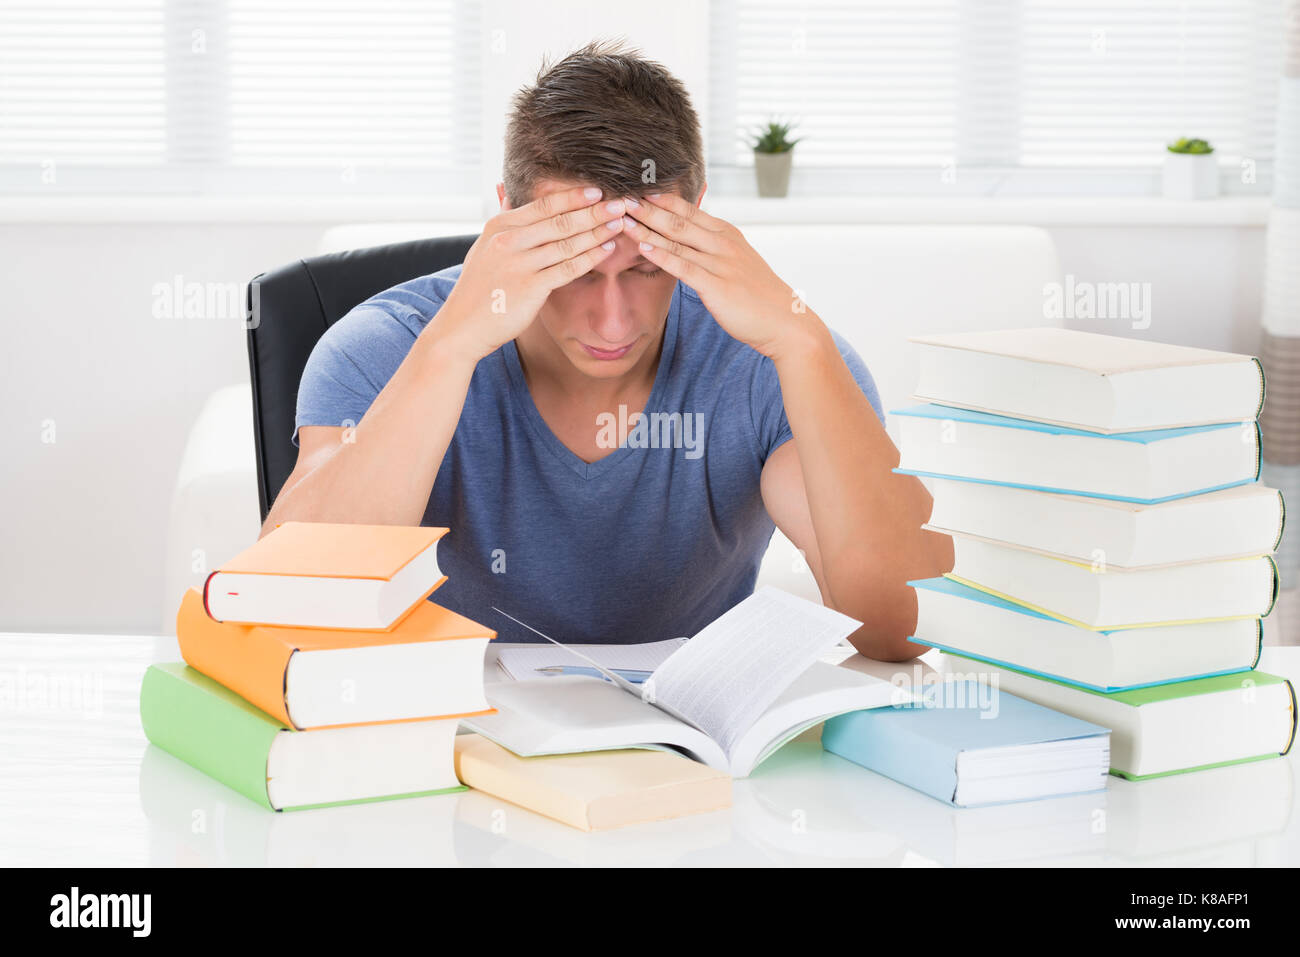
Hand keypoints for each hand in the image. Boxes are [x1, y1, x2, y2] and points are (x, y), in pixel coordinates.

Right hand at [431, 186, 628, 361]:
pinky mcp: (531, 288)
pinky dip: (590, 257)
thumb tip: (505, 191)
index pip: (543, 205)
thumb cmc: (478, 288)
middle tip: (620, 202)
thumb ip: (501, 220)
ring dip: (597, 232)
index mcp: (499, 226)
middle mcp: (508, 241)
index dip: (573, 197)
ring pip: (568, 243)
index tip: (597, 189)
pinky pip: (568, 268)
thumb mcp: (483, 247)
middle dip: (593, 211)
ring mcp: (519, 264)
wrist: (462, 326)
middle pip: (560, 221)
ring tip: (619, 223)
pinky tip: (606, 249)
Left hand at [621, 193, 818, 358]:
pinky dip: (661, 254)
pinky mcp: (716, 285)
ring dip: (646, 227)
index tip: (635, 188)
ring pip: (676, 239)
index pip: (688, 210)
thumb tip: (691, 239)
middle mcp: (722, 242)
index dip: (661, 199)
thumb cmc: (758, 295)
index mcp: (727, 233)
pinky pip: (683, 266)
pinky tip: (642, 246)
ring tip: (621, 216)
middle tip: (619, 195)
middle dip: (646, 207)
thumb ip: (714, 247)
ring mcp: (720, 262)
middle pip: (678, 219)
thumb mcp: (737, 261)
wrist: (784, 322)